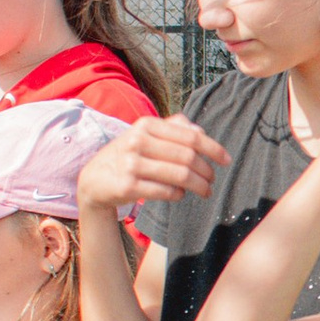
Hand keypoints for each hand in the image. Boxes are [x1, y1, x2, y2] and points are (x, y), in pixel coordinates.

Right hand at [76, 116, 230, 219]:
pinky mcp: (128, 186)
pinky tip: (180, 195)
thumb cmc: (127, 156)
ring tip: (205, 191)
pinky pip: (166, 192)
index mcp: (146, 125)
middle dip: (207, 171)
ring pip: (180, 176)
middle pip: (188, 157)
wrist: (93, 180)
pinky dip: (179, 195)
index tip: (226, 160)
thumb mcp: (145, 135)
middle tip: (213, 180)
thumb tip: (201, 132)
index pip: (190, 136)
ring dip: (199, 186)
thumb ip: (173, 129)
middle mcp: (138, 141)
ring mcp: (131, 164)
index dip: (213, 149)